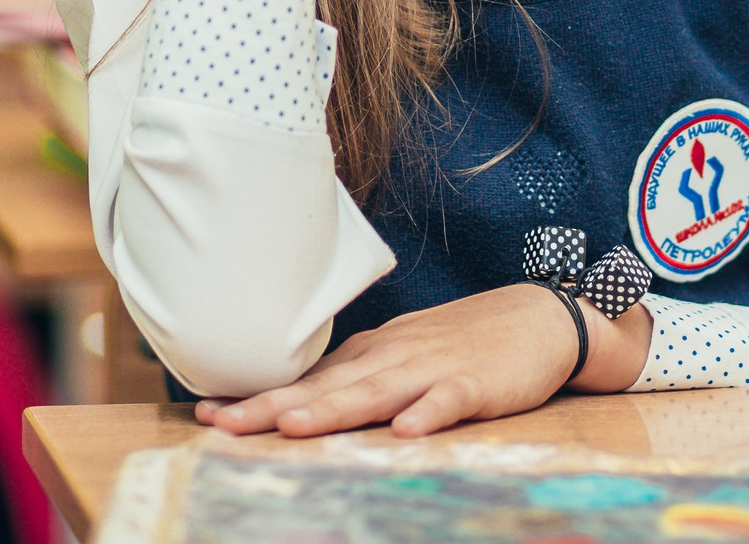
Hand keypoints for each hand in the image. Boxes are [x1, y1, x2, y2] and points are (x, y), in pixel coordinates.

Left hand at [198, 285, 653, 438]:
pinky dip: (428, 412)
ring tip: (292, 427)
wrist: (540, 317)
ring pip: (376, 392)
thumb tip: (298, 400)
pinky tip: (407, 430)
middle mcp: (393, 358)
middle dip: (273, 407)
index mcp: (373, 354)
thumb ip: (357, 377)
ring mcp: (434, 369)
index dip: (259, 397)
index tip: (208, 413)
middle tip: (223, 424)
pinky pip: (449, 400)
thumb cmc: (464, 342)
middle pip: (327, 388)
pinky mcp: (477, 384)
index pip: (308, 380)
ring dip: (334, 409)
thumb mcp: (403, 355)